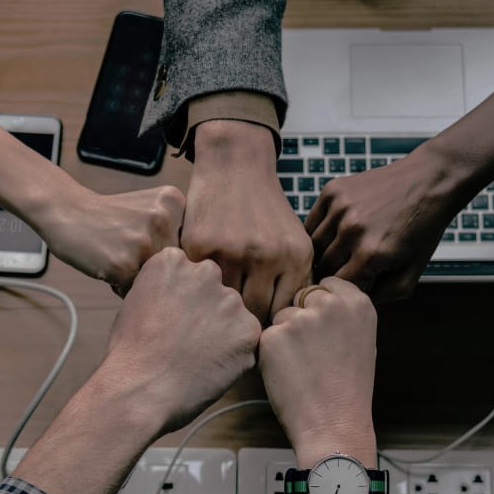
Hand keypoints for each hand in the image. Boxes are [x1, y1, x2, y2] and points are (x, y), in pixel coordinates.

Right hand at [38, 185, 184, 294]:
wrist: (65, 210)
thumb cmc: (108, 216)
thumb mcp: (149, 207)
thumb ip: (175, 231)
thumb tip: (197, 277)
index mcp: (174, 202)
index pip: (188, 247)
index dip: (165, 252)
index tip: (144, 240)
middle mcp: (163, 219)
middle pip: (174, 266)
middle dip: (153, 267)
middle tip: (127, 249)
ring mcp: (144, 242)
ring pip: (156, 280)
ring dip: (137, 278)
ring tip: (116, 256)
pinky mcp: (124, 264)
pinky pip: (133, 291)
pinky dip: (120, 285)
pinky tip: (106, 264)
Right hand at [99, 247, 260, 434]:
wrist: (141, 389)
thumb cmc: (130, 352)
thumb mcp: (135, 302)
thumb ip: (165, 288)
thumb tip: (181, 296)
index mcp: (173, 261)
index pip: (188, 274)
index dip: (180, 300)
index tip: (169, 320)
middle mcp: (205, 272)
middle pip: (213, 290)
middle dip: (205, 311)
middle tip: (186, 340)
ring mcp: (230, 300)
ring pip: (232, 315)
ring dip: (222, 332)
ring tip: (195, 358)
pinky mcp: (248, 329)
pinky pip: (246, 340)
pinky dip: (234, 355)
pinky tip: (209, 368)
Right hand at [182, 120, 312, 322]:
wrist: (235, 165)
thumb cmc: (266, 210)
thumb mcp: (293, 240)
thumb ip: (293, 281)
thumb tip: (286, 327)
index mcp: (295, 257)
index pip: (282, 312)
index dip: (270, 322)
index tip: (258, 322)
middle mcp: (266, 256)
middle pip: (254, 313)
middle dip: (244, 319)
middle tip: (234, 320)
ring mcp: (231, 251)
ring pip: (224, 302)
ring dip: (219, 306)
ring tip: (216, 307)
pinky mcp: (200, 246)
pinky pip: (199, 283)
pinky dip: (199, 286)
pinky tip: (199, 285)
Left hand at [258, 277, 376, 466]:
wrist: (334, 424)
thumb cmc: (348, 389)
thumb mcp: (361, 340)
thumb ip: (342, 314)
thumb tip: (319, 297)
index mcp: (357, 303)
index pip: (326, 284)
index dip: (320, 305)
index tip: (323, 327)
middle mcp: (329, 304)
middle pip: (301, 297)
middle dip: (301, 318)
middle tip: (313, 353)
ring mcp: (300, 319)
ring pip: (281, 317)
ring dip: (285, 336)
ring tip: (303, 367)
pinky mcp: (273, 336)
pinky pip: (266, 337)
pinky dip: (271, 354)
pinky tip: (289, 374)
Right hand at [305, 77, 493, 301]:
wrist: (430, 180)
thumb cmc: (423, 228)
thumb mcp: (413, 271)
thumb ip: (384, 295)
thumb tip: (353, 301)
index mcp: (371, 255)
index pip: (339, 287)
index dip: (345, 290)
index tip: (352, 286)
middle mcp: (352, 230)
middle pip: (323, 267)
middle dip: (333, 273)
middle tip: (346, 269)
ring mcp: (340, 208)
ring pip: (313, 246)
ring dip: (324, 253)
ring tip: (340, 252)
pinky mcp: (333, 191)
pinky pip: (312, 222)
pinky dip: (318, 231)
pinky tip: (336, 232)